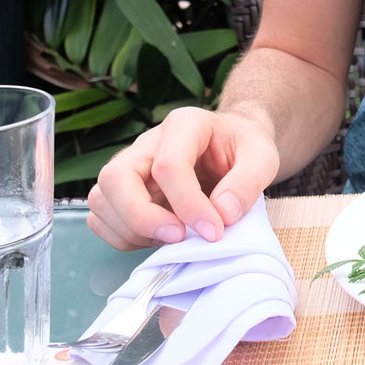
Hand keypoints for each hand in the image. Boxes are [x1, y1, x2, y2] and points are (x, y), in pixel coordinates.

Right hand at [87, 106, 278, 249]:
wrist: (233, 145)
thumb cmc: (245, 148)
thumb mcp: (263, 157)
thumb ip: (247, 183)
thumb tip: (222, 214)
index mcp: (184, 124)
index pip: (168, 164)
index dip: (188, 204)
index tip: (213, 230)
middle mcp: (148, 143)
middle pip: (116, 177)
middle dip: (141, 216)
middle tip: (177, 238)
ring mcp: (131, 167)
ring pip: (102, 199)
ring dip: (131, 230)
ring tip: (173, 239)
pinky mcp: (124, 192)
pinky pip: (101, 217)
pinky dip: (123, 237)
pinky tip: (157, 240)